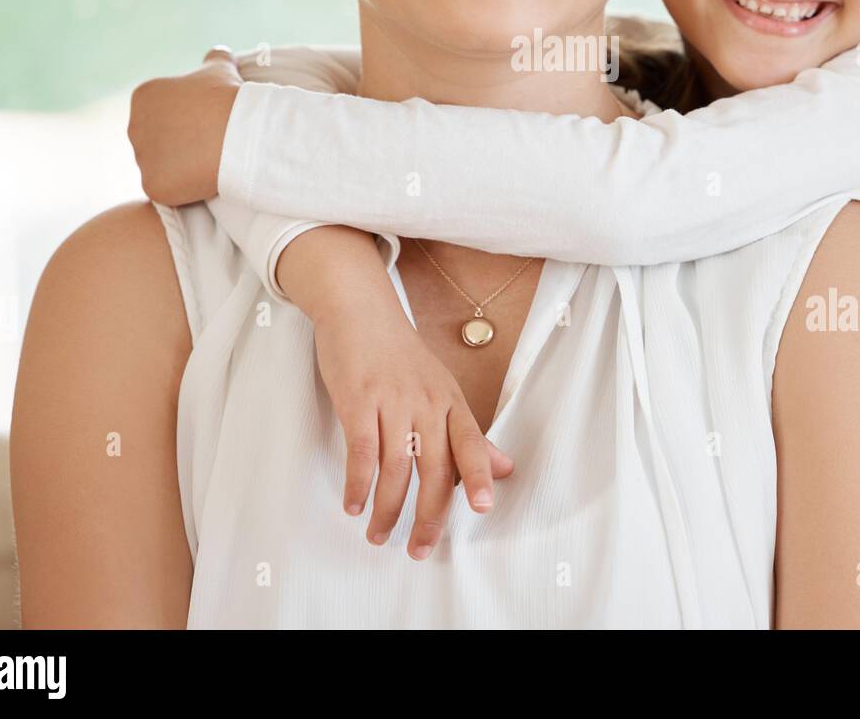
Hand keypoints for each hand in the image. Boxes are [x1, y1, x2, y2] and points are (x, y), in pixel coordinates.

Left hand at [128, 47, 240, 204]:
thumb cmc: (228, 98)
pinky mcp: (151, 185)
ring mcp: (141, 157)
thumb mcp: (220, 70)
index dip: (189, 122)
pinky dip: (184, 190)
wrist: (238, 131)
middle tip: (212, 145)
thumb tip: (220, 52)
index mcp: (144, 96)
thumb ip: (214, 59)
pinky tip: (204, 179)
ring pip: (162, 168)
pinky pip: (167, 190)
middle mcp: (133, 125)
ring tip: (209, 162)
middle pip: (157, 143)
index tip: (210, 123)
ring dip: (182, 169)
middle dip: (182, 146)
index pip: (162, 116)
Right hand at [310, 297, 513, 560]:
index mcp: (450, 400)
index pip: (471, 443)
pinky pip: (361, 451)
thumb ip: (469, 434)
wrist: (360, 309)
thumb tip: (505, 469)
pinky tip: (353, 505)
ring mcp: (392, 400)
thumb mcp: (441, 389)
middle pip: (435, 467)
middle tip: (419, 549)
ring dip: (388, 509)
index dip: (479, 476)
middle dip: (428, 515)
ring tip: (379, 535)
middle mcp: (426, 401)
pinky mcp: (358, 400)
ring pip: (396, 467)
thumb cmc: (400, 356)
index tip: (483, 509)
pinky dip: (358, 483)